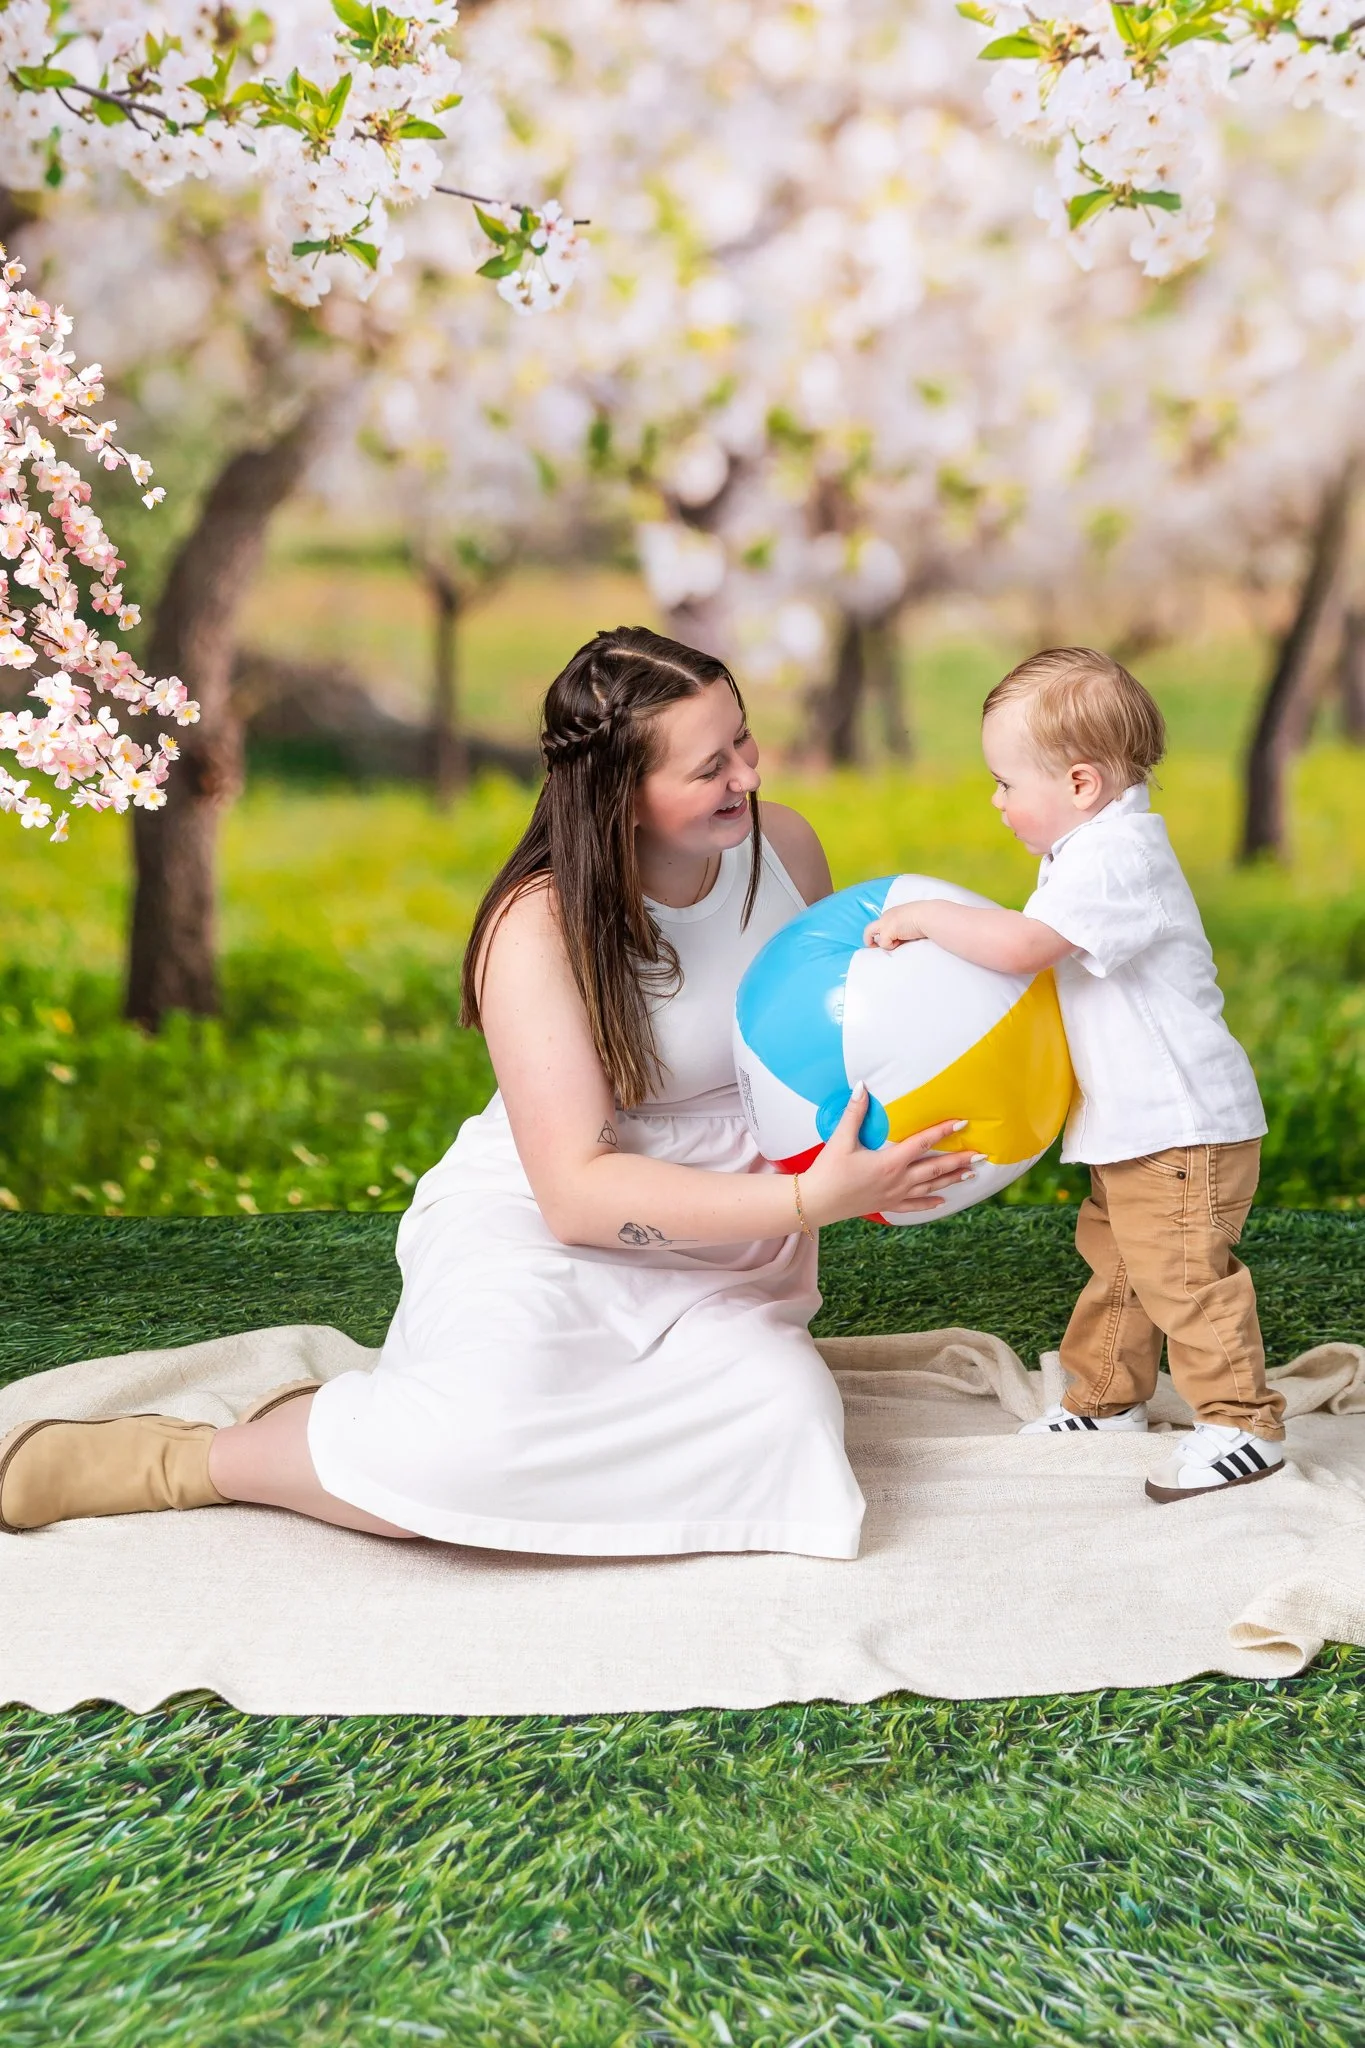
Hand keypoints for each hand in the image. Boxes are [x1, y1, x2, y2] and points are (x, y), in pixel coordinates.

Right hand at [800, 1084, 978, 1223]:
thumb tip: (862, 1086)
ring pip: (930, 1187)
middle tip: (981, 1154)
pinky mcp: (887, 1205)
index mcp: (890, 1162)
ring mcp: (894, 1195)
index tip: (962, 1123)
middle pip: (935, 1169)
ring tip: (971, 1174)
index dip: (943, 1131)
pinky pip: (914, 1205)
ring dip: (952, 1180)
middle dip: (959, 1160)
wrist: (816, 1202)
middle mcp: (898, 1180)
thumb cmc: (828, 1171)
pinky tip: (944, 1201)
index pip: (922, 1143)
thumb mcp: (841, 1140)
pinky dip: (930, 1203)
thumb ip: (855, 1112)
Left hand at [863, 903, 928, 949]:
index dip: (884, 933)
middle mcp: (886, 916)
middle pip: (870, 928)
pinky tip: (900, 943)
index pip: (882, 923)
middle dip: (870, 938)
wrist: (928, 916)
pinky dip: (891, 946)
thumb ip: (904, 926)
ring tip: (882, 948)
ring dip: (873, 943)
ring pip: (868, 933)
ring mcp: (885, 923)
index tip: (890, 940)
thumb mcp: (912, 919)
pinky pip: (883, 943)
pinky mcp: (887, 931)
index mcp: (892, 913)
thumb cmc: (926, 917)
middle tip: (874, 947)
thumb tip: (904, 935)